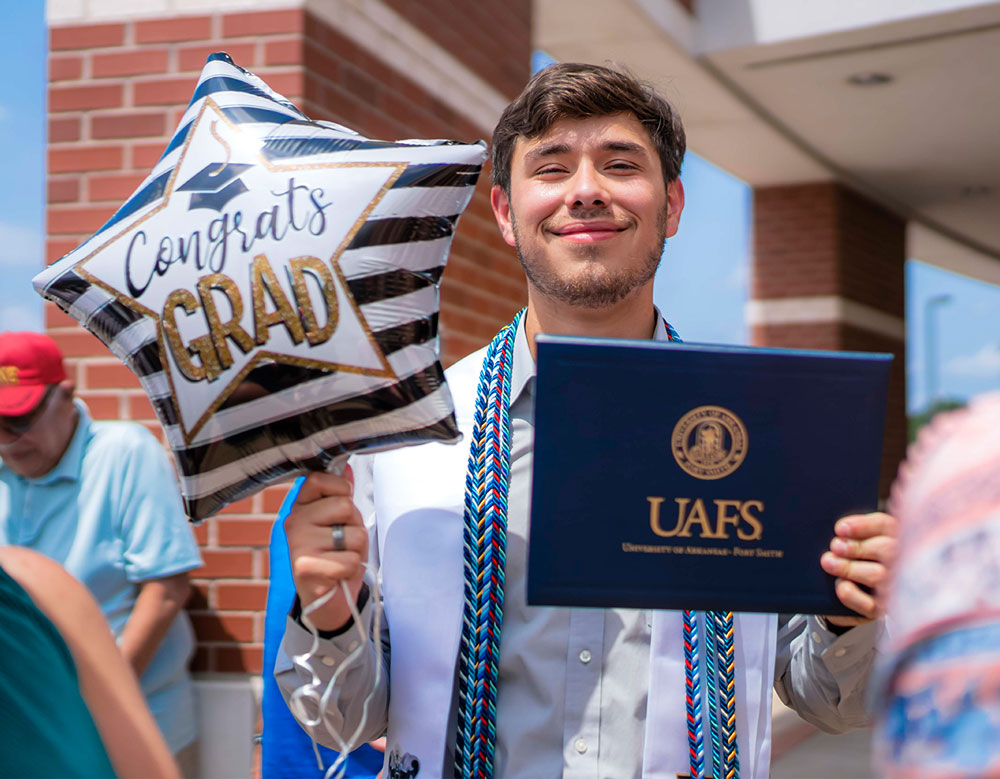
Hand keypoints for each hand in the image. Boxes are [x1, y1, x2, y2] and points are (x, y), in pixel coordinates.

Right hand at [285, 468, 367, 631]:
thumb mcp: (343, 522)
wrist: (328, 599)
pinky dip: (352, 569)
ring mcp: (297, 544)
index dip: (342, 490)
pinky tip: (337, 575)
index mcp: (301, 507)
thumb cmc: (337, 556)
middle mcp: (293, 522)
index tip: (341, 512)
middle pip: (345, 506)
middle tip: (343, 544)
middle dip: (355, 526)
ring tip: (340, 559)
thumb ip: (342, 496)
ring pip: (353, 534)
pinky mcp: (305, 568)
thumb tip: (347, 467)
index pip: (322, 479)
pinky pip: (350, 560)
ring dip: (356, 550)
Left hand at [820, 511, 897, 627]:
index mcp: (895, 540)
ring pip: (877, 575)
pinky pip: (868, 603)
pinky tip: (840, 585)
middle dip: (855, 547)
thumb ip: (852, 534)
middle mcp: (901, 564)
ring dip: (848, 568)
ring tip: (829, 563)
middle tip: (835, 547)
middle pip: (887, 549)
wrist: (843, 597)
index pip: (888, 526)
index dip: (863, 525)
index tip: (840, 529)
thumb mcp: (852, 542)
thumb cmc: (850, 561)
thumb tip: (841, 531)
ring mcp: (894, 588)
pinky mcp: (882, 609)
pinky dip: (849, 593)